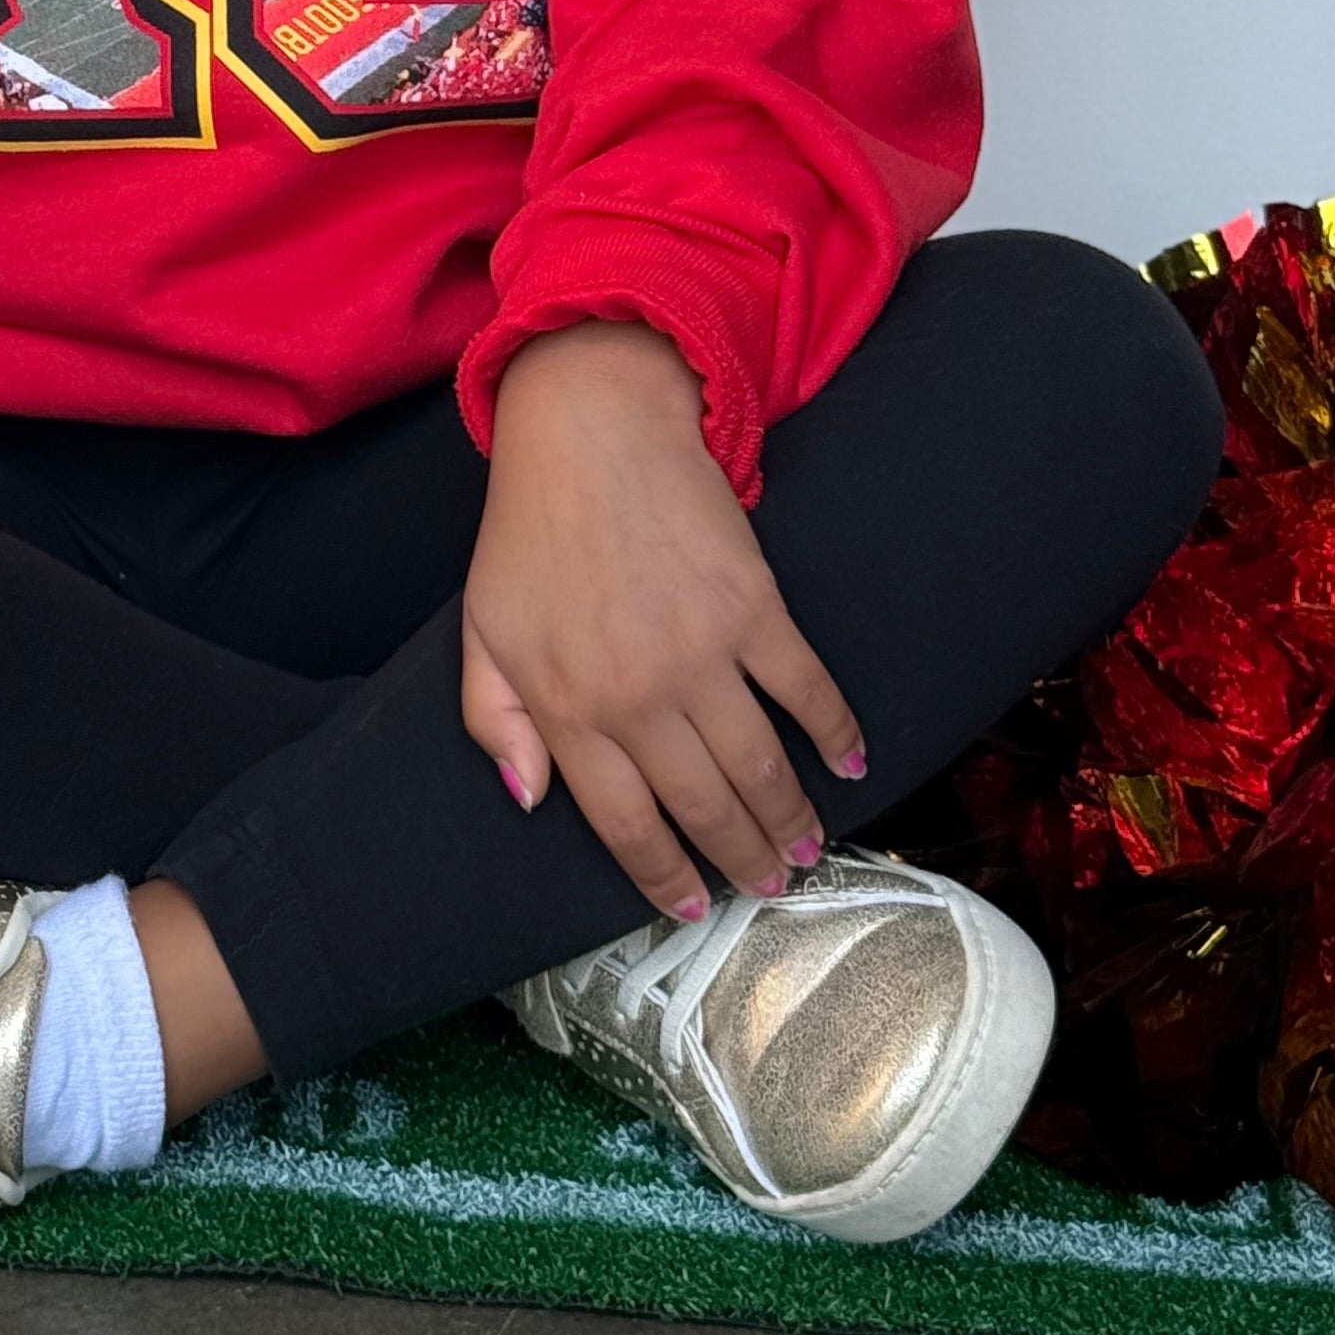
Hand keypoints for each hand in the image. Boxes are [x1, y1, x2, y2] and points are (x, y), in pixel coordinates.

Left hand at [461, 320, 865, 917]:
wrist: (591, 428)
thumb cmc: (529, 530)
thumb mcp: (481, 630)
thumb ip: (494, 721)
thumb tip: (527, 800)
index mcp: (567, 706)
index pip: (624, 824)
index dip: (662, 877)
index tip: (693, 907)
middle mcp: (637, 694)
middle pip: (703, 807)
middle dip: (741, 860)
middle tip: (770, 889)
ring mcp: (702, 652)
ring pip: (761, 766)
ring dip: (791, 818)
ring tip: (807, 850)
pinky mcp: (755, 607)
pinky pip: (807, 690)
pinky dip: (836, 733)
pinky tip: (852, 763)